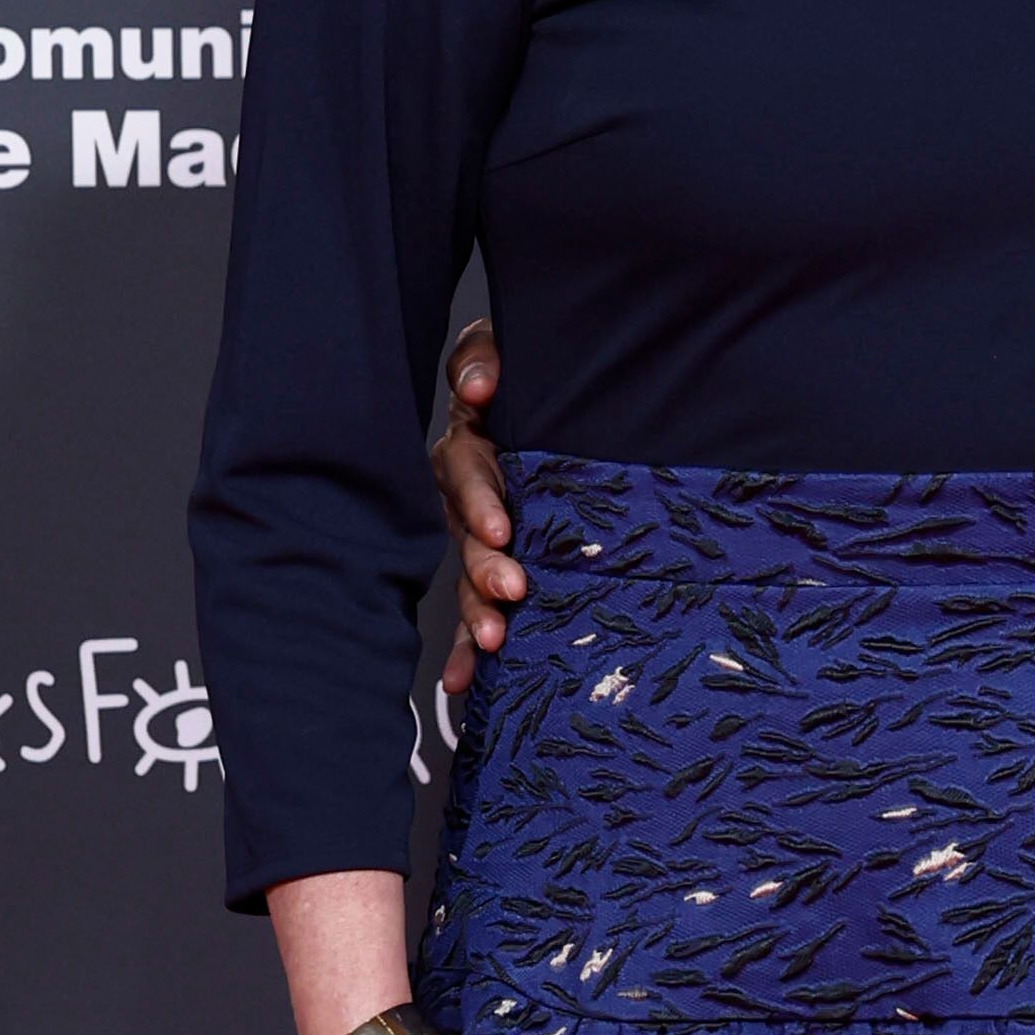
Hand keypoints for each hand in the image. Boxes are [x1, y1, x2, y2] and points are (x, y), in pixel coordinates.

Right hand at [432, 322, 524, 682]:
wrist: (568, 398)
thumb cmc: (532, 379)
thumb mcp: (509, 351)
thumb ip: (486, 358)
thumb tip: (478, 383)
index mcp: (473, 447)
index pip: (466, 473)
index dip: (480, 501)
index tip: (500, 529)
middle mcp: (472, 497)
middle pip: (467, 536)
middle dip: (484, 567)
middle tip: (511, 590)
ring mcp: (484, 538)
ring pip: (471, 578)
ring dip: (476, 612)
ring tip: (492, 640)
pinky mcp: (500, 569)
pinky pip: (480, 611)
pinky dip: (469, 649)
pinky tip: (467, 683)